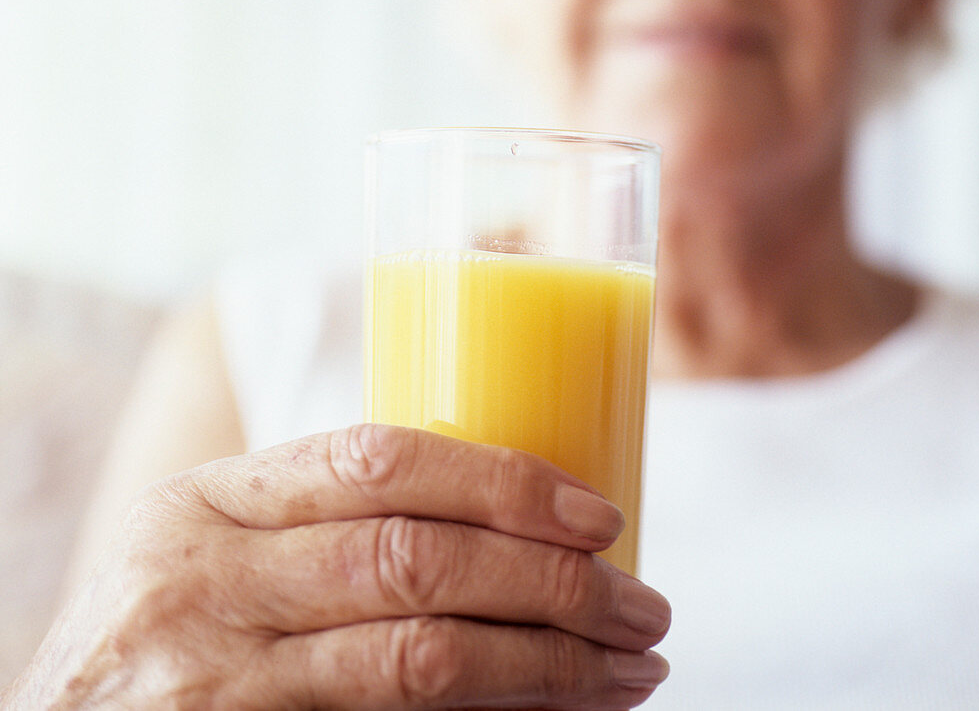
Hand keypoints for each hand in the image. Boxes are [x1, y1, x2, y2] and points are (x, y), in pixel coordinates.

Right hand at [4, 424, 669, 709]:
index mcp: (211, 501)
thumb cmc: (167, 625)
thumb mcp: (216, 544)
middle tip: (641, 601)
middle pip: (416, 561)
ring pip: (419, 663)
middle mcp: (206, 586)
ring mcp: (215, 690)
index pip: (379, 460)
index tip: (598, 512)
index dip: (504, 481)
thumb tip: (506, 507)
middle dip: (551, 581)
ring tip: (629, 667)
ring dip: (548, 666)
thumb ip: (325, 518)